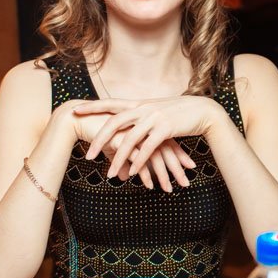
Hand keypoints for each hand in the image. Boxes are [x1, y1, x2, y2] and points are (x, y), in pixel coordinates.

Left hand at [74, 97, 219, 183]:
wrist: (203, 111)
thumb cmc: (178, 113)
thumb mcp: (155, 111)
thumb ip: (139, 117)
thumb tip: (126, 124)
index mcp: (138, 103)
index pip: (110, 103)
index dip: (92, 106)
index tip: (75, 110)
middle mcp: (143, 108)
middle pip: (114, 123)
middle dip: (99, 140)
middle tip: (88, 155)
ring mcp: (154, 117)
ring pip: (130, 139)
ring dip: (118, 159)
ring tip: (109, 174)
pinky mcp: (166, 129)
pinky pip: (148, 148)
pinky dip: (139, 161)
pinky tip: (132, 173)